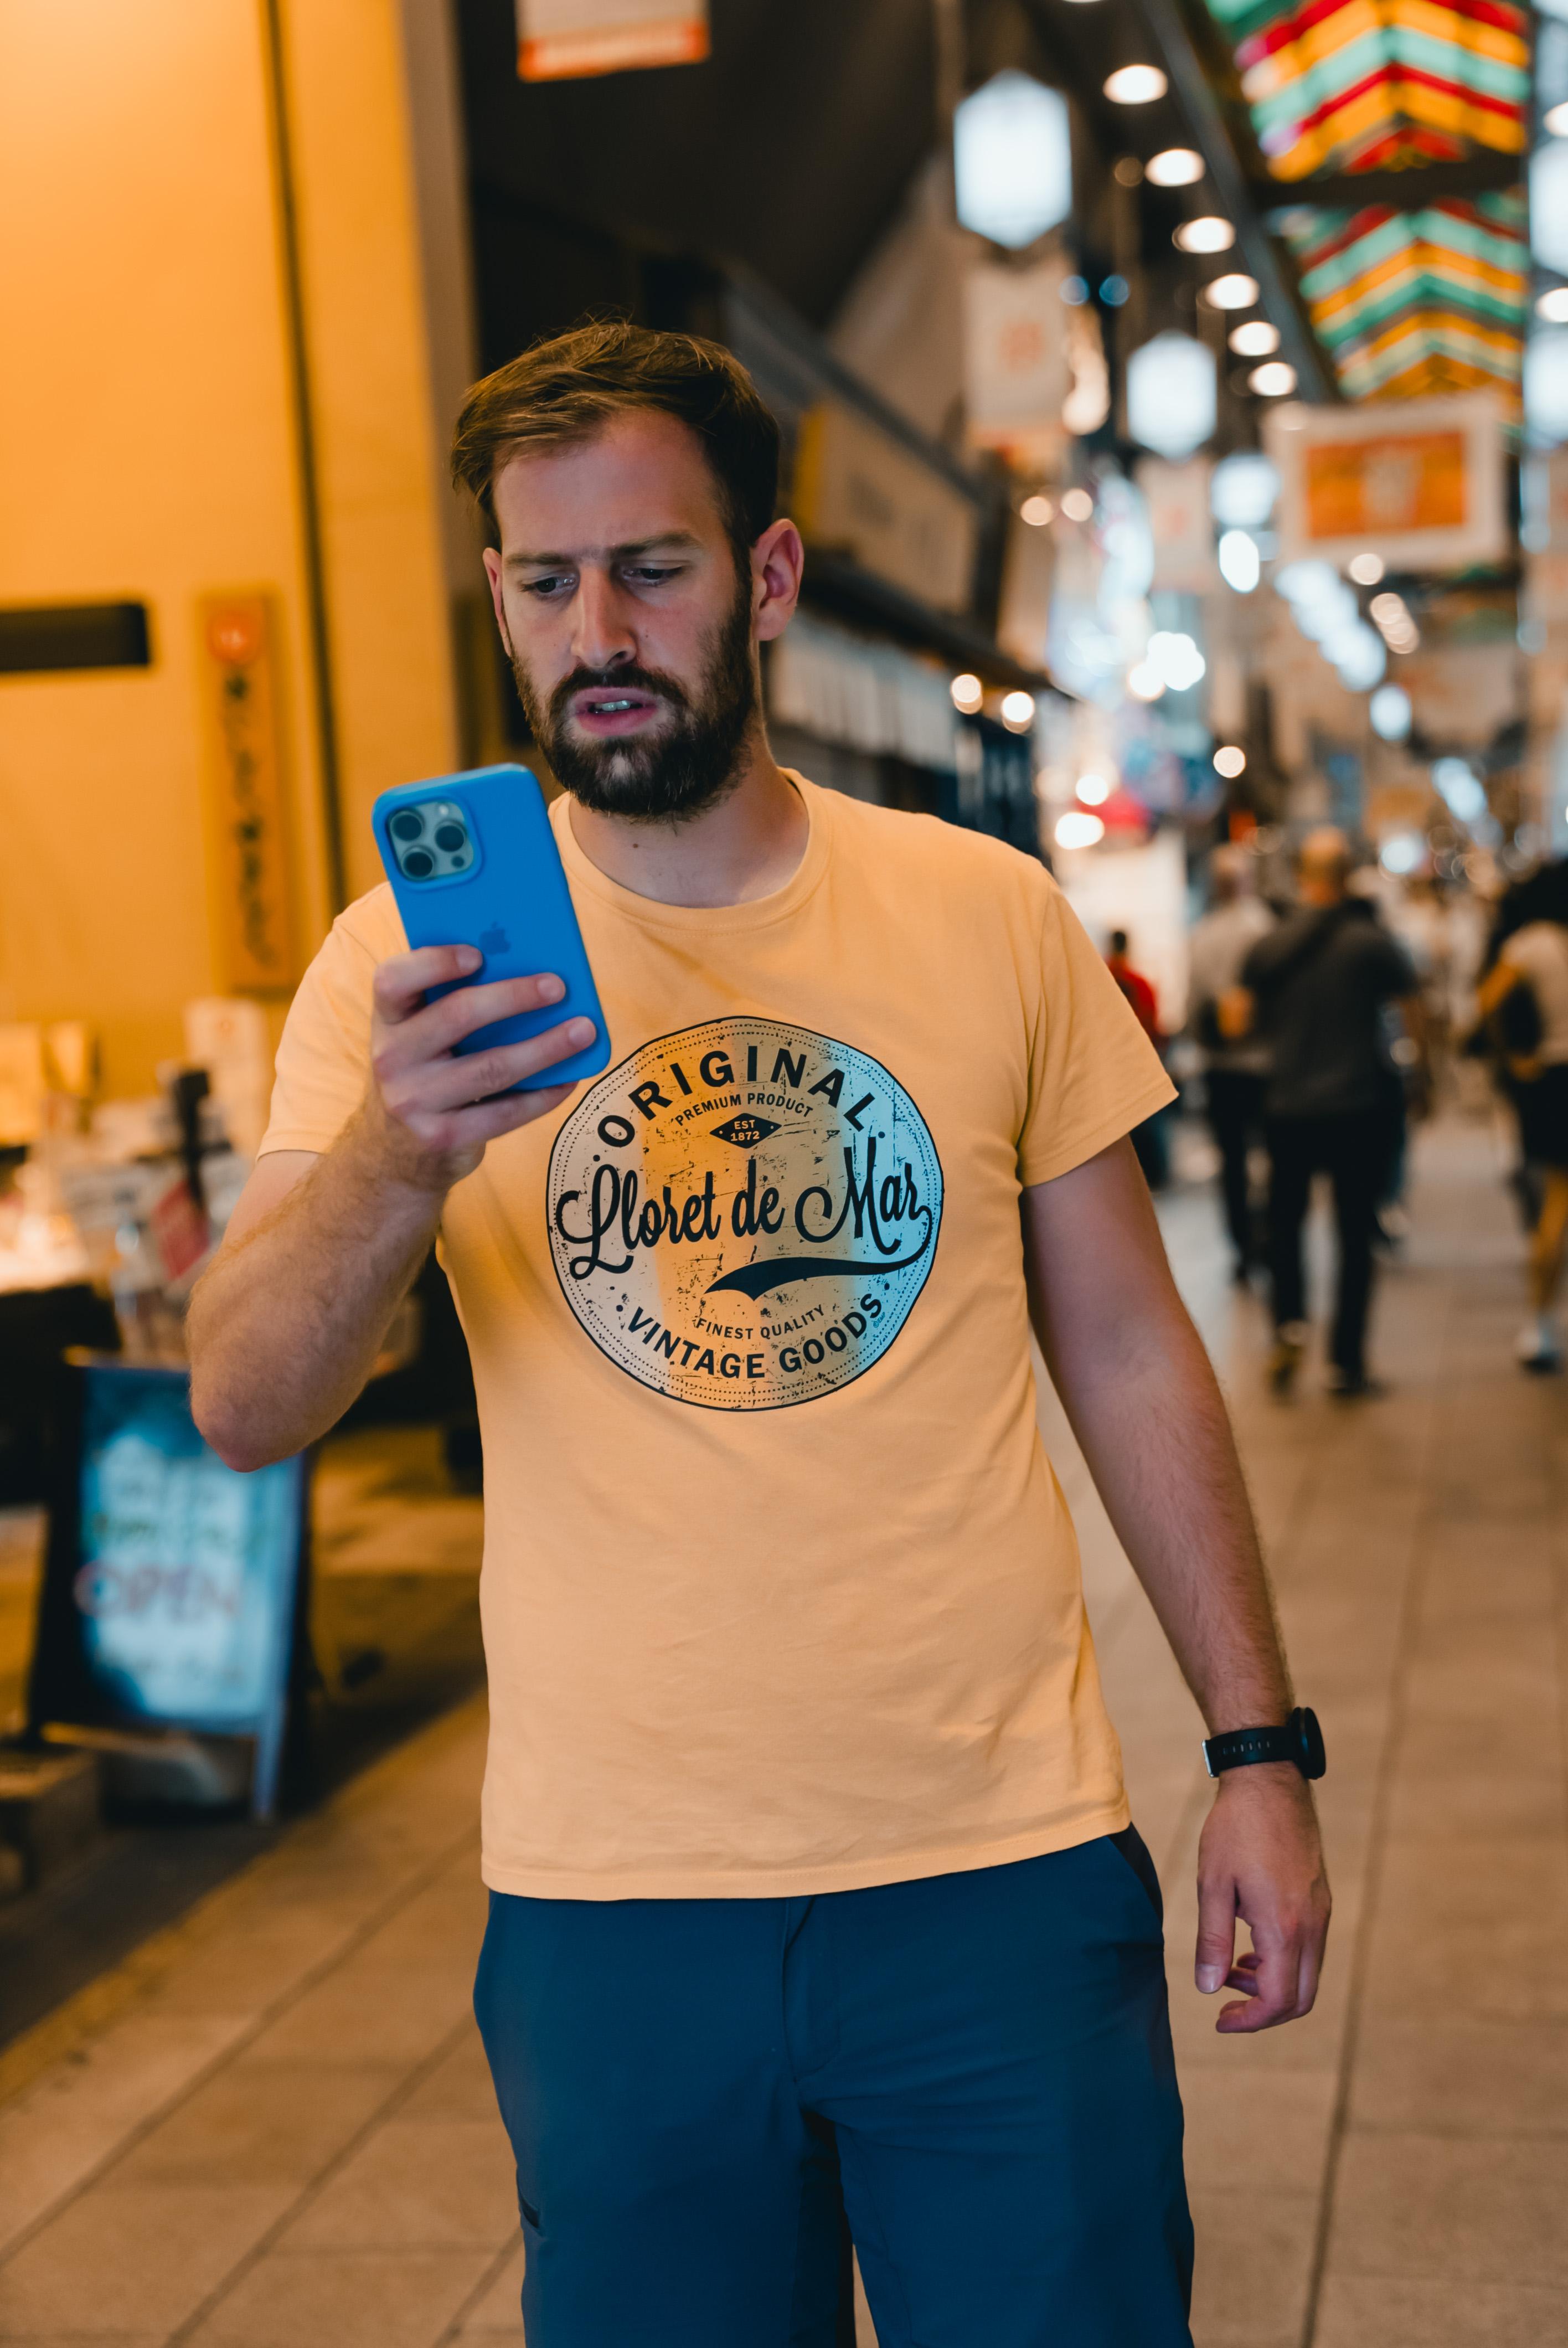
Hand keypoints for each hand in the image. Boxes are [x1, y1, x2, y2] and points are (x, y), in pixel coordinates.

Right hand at [365, 945, 595, 1190]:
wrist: (396, 1152)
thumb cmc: (424, 1073)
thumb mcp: (420, 1036)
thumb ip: (452, 1003)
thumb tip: (528, 972)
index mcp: (387, 1020)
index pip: (393, 980)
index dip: (434, 963)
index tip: (478, 954)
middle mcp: (390, 1058)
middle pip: (457, 1016)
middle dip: (514, 997)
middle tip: (558, 987)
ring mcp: (413, 1102)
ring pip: (491, 1067)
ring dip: (545, 1047)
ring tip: (583, 1031)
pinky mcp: (442, 1137)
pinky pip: (505, 1112)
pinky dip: (543, 1095)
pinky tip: (569, 1080)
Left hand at [1194, 1764, 1329, 2030]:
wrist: (1268, 1781)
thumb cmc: (1236, 1828)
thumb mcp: (1213, 1885)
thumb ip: (1212, 1941)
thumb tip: (1208, 1988)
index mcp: (1284, 1927)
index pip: (1278, 2001)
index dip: (1250, 2021)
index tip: (1221, 2019)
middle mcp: (1312, 1926)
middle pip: (1300, 1998)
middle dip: (1264, 2010)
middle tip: (1227, 2003)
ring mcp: (1321, 1912)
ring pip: (1308, 1974)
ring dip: (1273, 1984)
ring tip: (1233, 1969)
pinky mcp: (1320, 1899)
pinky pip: (1310, 1948)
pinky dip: (1284, 1961)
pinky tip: (1252, 1944)